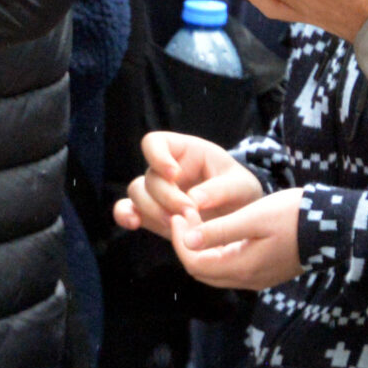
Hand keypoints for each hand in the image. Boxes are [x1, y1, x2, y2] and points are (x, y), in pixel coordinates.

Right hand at [114, 130, 262, 234]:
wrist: (241, 219)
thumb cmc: (241, 193)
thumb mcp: (242, 186)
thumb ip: (221, 190)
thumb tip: (194, 200)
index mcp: (185, 152)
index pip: (155, 142)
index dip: (157, 156)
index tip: (174, 174)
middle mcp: (165, 170)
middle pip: (148, 176)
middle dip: (166, 196)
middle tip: (189, 212)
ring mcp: (156, 193)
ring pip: (137, 195)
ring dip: (153, 210)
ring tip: (176, 225)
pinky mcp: (151, 214)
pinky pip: (127, 211)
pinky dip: (125, 217)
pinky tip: (134, 225)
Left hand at [170, 189, 304, 290]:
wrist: (334, 226)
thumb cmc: (293, 216)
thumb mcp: (254, 217)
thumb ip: (220, 230)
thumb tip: (187, 240)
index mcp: (243, 268)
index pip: (195, 264)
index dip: (179, 241)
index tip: (179, 214)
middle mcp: (248, 280)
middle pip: (202, 271)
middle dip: (187, 245)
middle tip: (185, 215)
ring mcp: (258, 278)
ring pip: (216, 270)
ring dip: (202, 248)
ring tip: (198, 219)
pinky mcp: (266, 271)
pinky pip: (231, 267)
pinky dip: (217, 251)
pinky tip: (219, 230)